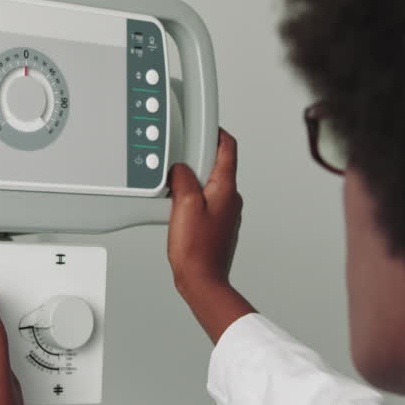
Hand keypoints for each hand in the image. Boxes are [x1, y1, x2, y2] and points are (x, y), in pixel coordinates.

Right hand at [168, 129, 255, 342]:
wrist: (202, 280)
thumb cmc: (197, 249)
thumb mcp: (184, 204)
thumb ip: (182, 178)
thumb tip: (179, 168)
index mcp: (226, 188)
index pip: (228, 148)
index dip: (216, 131)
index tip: (204, 124)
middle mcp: (231, 198)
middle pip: (217, 165)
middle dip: (197, 158)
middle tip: (179, 159)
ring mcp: (226, 212)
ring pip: (209, 184)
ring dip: (192, 181)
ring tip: (174, 188)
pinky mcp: (217, 225)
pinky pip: (204, 202)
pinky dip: (191, 198)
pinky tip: (177, 208)